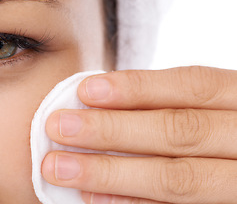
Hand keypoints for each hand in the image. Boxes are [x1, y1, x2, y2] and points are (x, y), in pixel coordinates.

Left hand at [41, 66, 236, 203]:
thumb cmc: (222, 133)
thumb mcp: (214, 110)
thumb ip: (172, 106)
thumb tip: (101, 102)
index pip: (192, 86)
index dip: (138, 87)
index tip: (85, 90)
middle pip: (179, 130)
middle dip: (113, 129)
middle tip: (58, 126)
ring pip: (178, 177)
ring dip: (111, 172)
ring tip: (61, 166)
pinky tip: (93, 198)